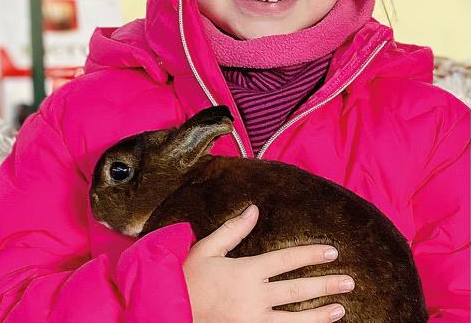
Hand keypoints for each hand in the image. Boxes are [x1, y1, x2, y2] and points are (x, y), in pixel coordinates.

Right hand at [183, 205, 354, 322]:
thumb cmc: (188, 277)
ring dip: (321, 314)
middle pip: (298, 289)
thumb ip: (233, 230)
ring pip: (296, 318)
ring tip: (340, 308)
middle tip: (348, 281)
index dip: (311, 254)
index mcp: (245, 271)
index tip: (331, 251)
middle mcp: (254, 296)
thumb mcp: (206, 249)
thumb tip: (253, 209)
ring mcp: (254, 319)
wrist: (171, 308)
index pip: (286, 259)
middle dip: (326, 284)